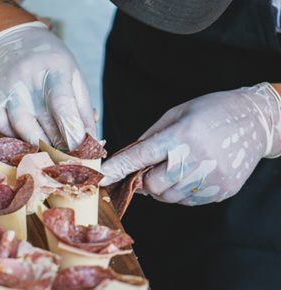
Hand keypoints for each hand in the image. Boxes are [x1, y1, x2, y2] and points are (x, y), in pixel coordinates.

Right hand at [0, 22, 95, 149]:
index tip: (81, 149)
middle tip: (68, 157)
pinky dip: (14, 139)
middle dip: (57, 144)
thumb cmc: (52, 63)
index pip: (62, 103)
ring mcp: (7, 88)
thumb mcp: (74, 77)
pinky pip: (0, 126)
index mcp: (54, 68)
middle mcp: (27, 77)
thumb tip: (92, 141)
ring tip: (50, 152)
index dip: (72, 130)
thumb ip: (83, 110)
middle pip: (41, 120)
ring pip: (20, 126)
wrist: (16, 41)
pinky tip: (27, 140)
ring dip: (37, 145)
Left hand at [101, 83, 280, 205]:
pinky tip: (190, 174)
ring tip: (174, 167)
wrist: (257, 122)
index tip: (102, 176)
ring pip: (169, 197)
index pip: (141, 156)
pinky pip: (188, 201)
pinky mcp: (222, 190)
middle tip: (150, 168)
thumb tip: (130, 157)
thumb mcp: (177, 114)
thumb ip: (151, 137)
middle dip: (145, 180)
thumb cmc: (211, 111)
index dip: (118, 168)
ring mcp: (211, 178)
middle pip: (153, 186)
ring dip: (162, 187)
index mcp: (182, 135)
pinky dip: (180, 191)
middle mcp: (196, 159)